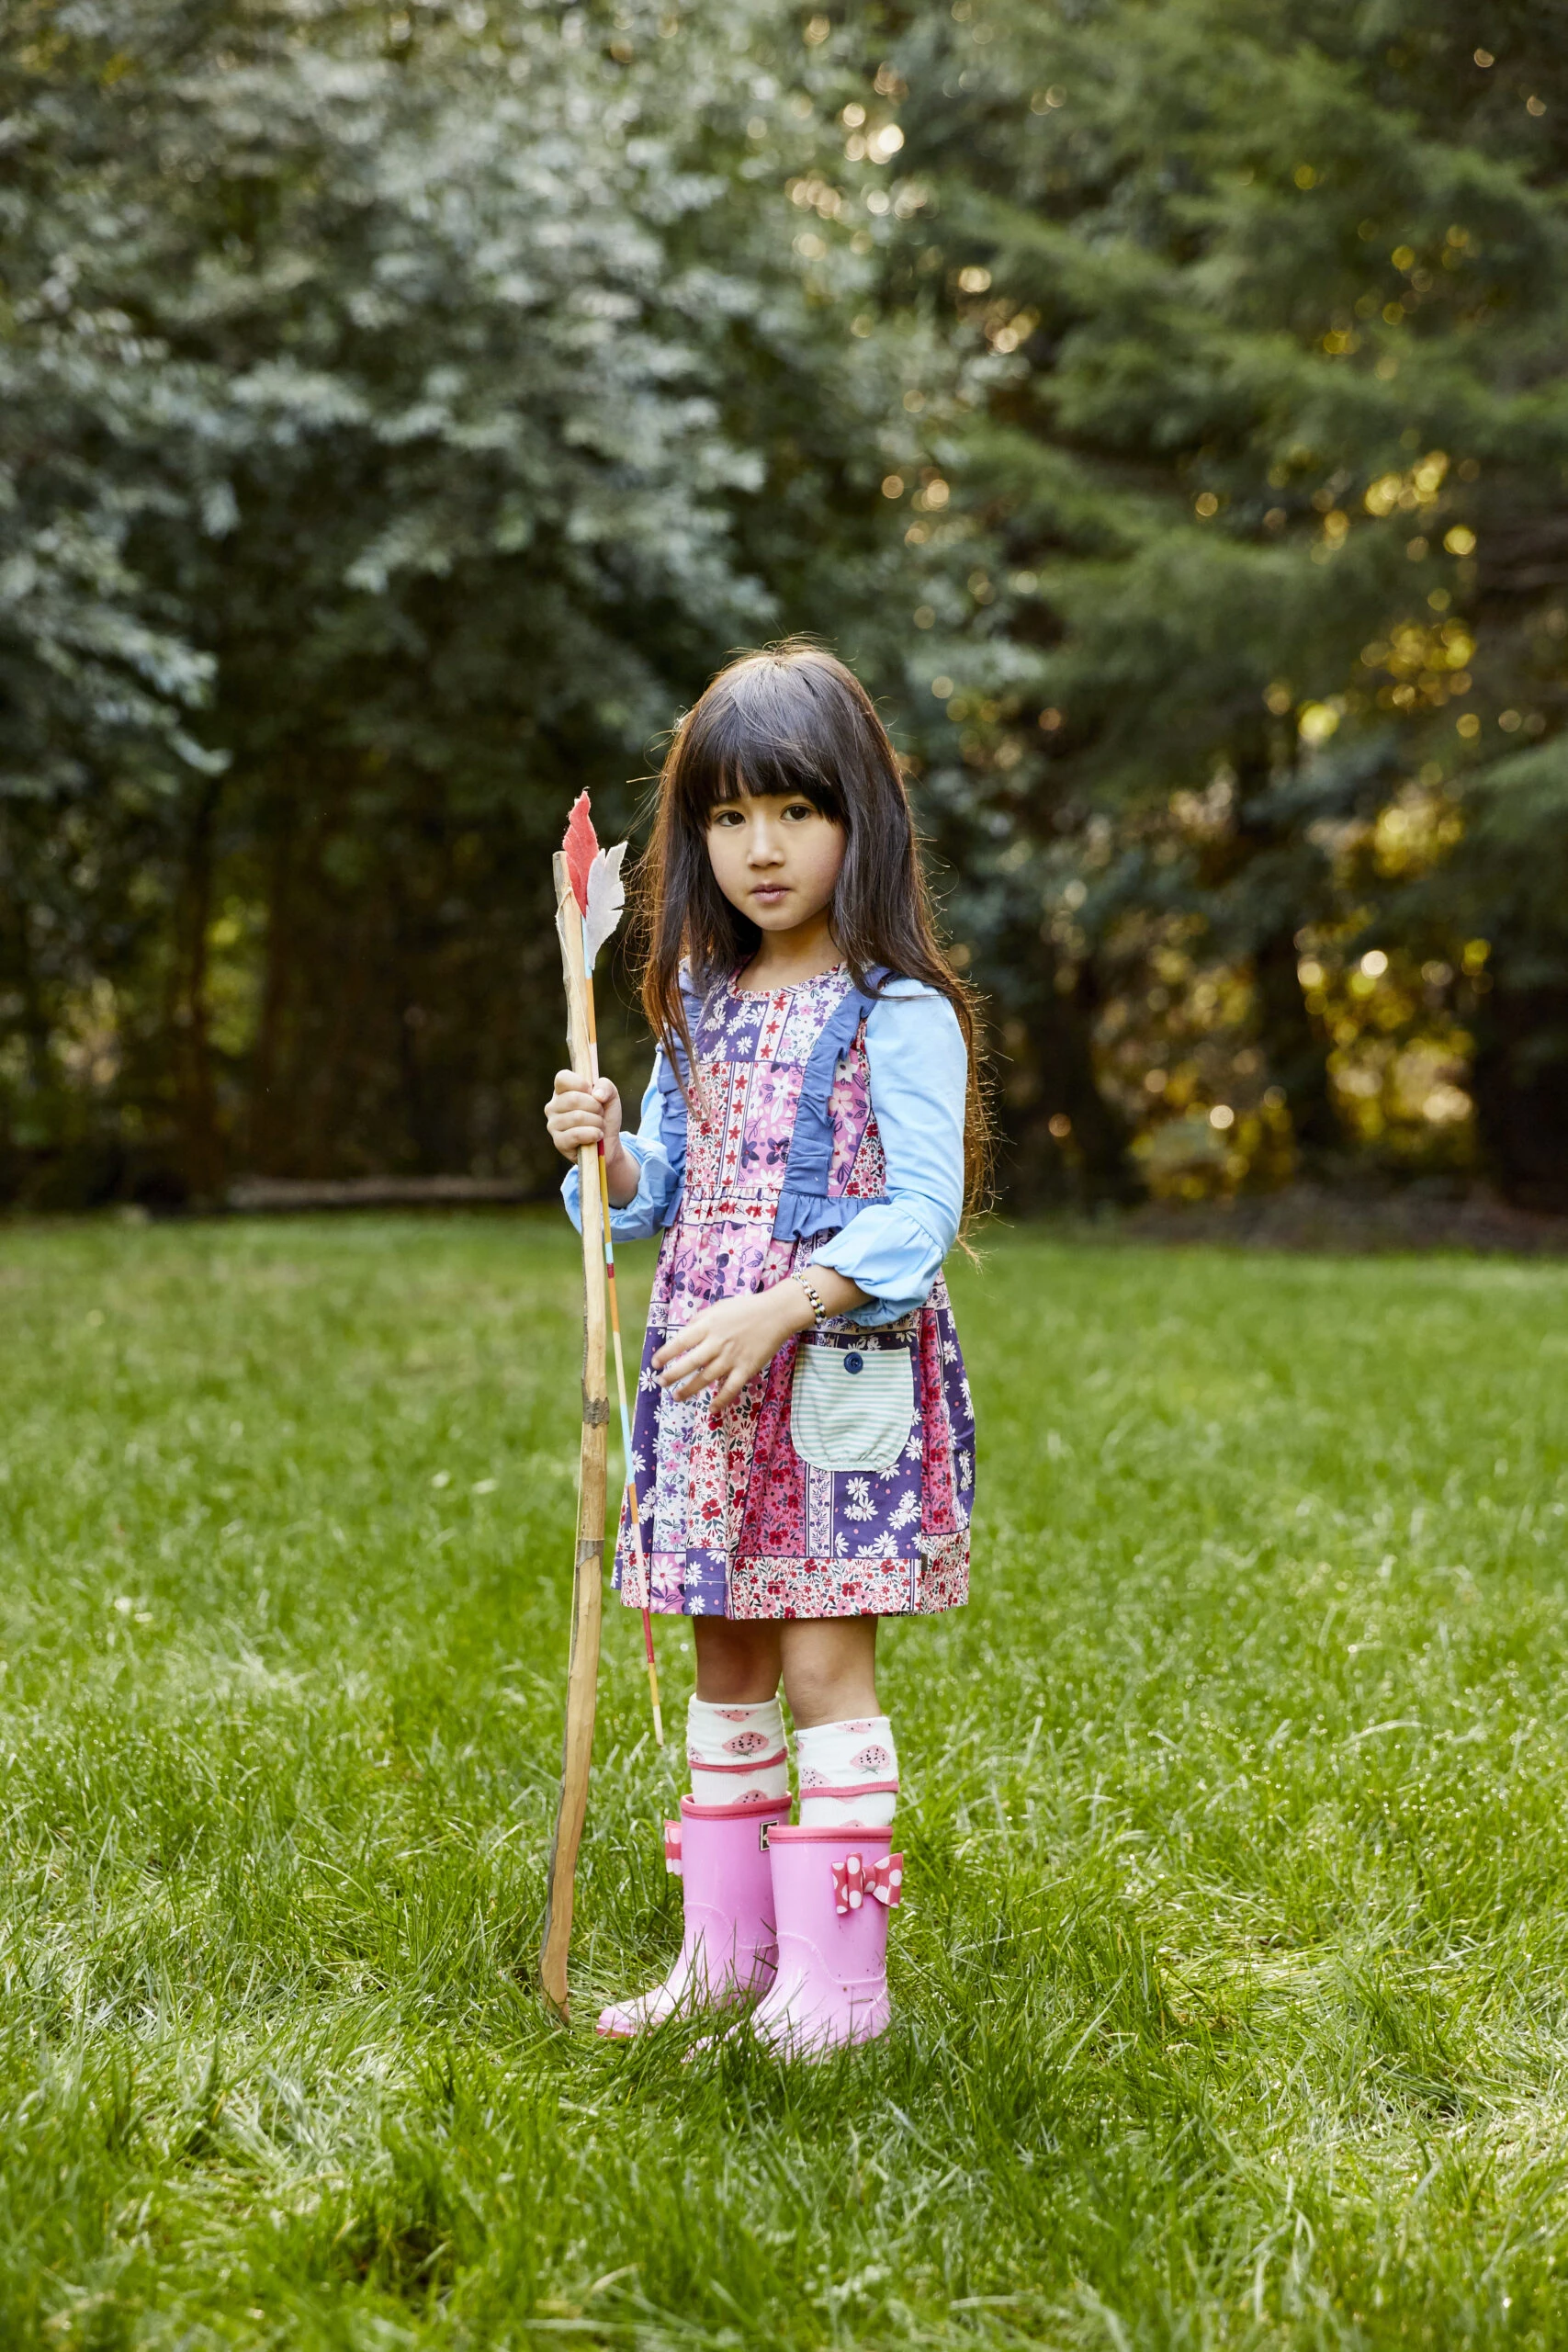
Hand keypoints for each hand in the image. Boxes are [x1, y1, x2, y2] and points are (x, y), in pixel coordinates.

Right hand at [544, 1069, 637, 1202]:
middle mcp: (553, 1106)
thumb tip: (596, 1094)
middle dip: (595, 1107)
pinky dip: (593, 1134)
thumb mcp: (610, 1097)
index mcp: (562, 1091)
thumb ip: (606, 1086)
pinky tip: (597, 1136)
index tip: (593, 1093)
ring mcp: (553, 1125)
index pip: (562, 1078)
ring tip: (599, 1126)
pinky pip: (576, 1134)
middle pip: (573, 1098)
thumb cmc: (605, 1117)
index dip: (581, 1084)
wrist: (609, 1143)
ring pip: (577, 1117)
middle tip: (600, 1113)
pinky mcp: (559, 1142)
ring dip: (597, 1122)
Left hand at [653, 1284, 813, 1410]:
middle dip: (672, 1375)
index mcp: (709, 1326)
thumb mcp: (718, 1307)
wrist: (776, 1313)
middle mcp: (717, 1343)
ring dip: (689, 1390)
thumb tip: (684, 1332)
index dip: (666, 1354)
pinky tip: (711, 1410)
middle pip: (689, 1363)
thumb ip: (700, 1319)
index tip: (655, 1363)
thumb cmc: (746, 1308)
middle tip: (661, 1382)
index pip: (681, 1342)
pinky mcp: (746, 1368)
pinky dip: (720, 1400)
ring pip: (706, 1378)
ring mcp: (732, 1357)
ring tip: (677, 1397)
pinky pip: (731, 1388)